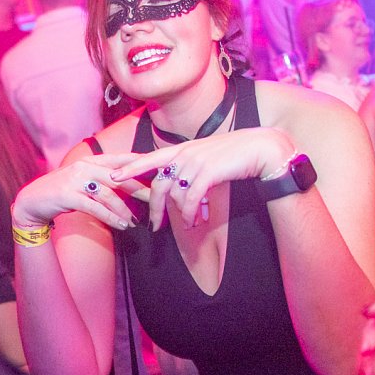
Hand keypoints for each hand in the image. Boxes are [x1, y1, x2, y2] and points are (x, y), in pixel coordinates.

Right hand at [13, 153, 145, 231]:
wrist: (31, 201)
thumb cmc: (62, 191)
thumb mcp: (82, 179)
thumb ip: (102, 178)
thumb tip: (128, 182)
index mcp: (90, 161)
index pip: (120, 159)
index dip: (140, 162)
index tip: (159, 166)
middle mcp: (84, 167)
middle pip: (119, 177)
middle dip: (139, 188)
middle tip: (156, 199)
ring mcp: (75, 180)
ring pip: (108, 194)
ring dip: (124, 210)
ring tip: (135, 221)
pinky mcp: (68, 196)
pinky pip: (95, 208)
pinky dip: (111, 217)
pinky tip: (121, 225)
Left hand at [110, 127, 295, 230]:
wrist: (261, 148)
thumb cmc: (237, 154)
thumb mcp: (209, 157)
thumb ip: (192, 167)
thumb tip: (183, 185)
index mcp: (183, 148)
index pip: (149, 158)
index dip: (130, 167)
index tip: (113, 176)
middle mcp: (185, 153)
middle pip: (158, 183)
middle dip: (153, 207)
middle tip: (154, 226)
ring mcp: (195, 161)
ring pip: (175, 194)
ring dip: (180, 214)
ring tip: (188, 226)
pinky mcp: (207, 172)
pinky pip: (191, 199)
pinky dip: (191, 213)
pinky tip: (196, 221)